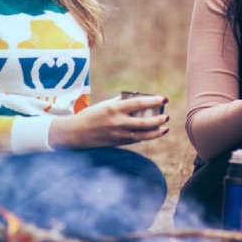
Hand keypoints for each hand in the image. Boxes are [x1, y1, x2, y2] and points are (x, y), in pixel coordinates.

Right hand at [49, 94, 168, 148]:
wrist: (75, 133)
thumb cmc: (91, 115)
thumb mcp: (105, 105)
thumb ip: (121, 101)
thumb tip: (137, 98)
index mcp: (114, 108)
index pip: (139, 103)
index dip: (153, 100)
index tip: (164, 99)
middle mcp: (117, 122)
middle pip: (144, 122)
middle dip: (158, 119)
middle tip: (167, 116)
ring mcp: (118, 134)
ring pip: (142, 135)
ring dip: (156, 132)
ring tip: (165, 128)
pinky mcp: (117, 143)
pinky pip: (135, 140)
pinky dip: (146, 137)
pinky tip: (153, 134)